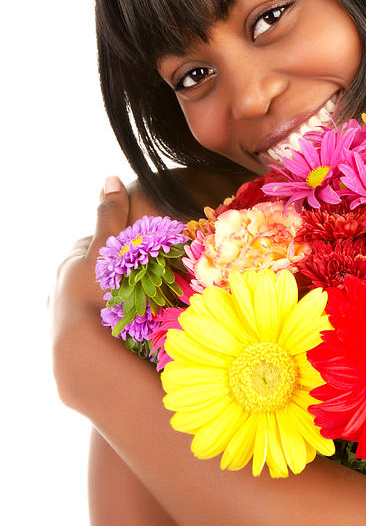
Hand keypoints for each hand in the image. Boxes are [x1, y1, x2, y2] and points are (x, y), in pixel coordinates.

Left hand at [51, 176, 130, 411]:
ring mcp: (61, 309)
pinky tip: (119, 325)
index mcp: (72, 259)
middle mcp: (61, 281)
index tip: (144, 253)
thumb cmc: (100, 295)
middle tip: (144, 281)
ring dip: (110, 297)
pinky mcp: (66, 334)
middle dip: (115, 271)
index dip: (125, 244)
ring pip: (92, 295)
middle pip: (95, 268)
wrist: (83, 349)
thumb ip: (112, 216)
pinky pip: (91, 320)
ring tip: (136, 306)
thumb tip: (110, 177)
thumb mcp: (111, 249)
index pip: (100, 241)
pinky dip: (103, 319)